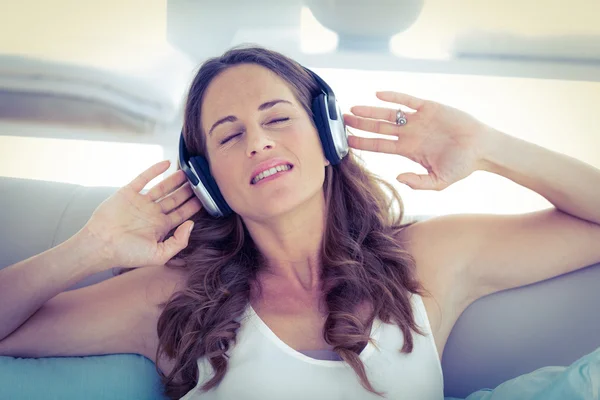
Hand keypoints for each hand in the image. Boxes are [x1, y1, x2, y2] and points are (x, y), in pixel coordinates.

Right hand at [82, 160, 201, 267]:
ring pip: (162, 187)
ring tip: (188, 171)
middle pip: (175, 198)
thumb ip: (178, 242)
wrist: (100, 245)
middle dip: (188, 190)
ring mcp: (141, 202)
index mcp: (161, 227)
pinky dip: (155, 170)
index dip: (194, 205)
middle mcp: (153, 213)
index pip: (182, 213)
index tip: (206, 197)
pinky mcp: (128, 193)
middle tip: (201, 180)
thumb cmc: (127, 254)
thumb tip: (192, 225)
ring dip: (175, 179)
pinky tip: (166, 163)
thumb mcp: (158, 255)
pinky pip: (144, 178)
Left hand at [343, 91, 496, 190]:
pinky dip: (395, 96)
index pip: (379, 145)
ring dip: (371, 110)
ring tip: (353, 109)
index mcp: (408, 150)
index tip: (346, 141)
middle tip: (342, 120)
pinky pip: (408, 100)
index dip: (363, 143)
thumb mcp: (439, 182)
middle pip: (379, 128)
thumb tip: (398, 178)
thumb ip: (418, 182)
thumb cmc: (461, 166)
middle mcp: (409, 133)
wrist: (482, 149)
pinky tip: (379, 94)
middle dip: (360, 124)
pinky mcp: (430, 107)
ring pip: (389, 113)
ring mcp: (418, 120)